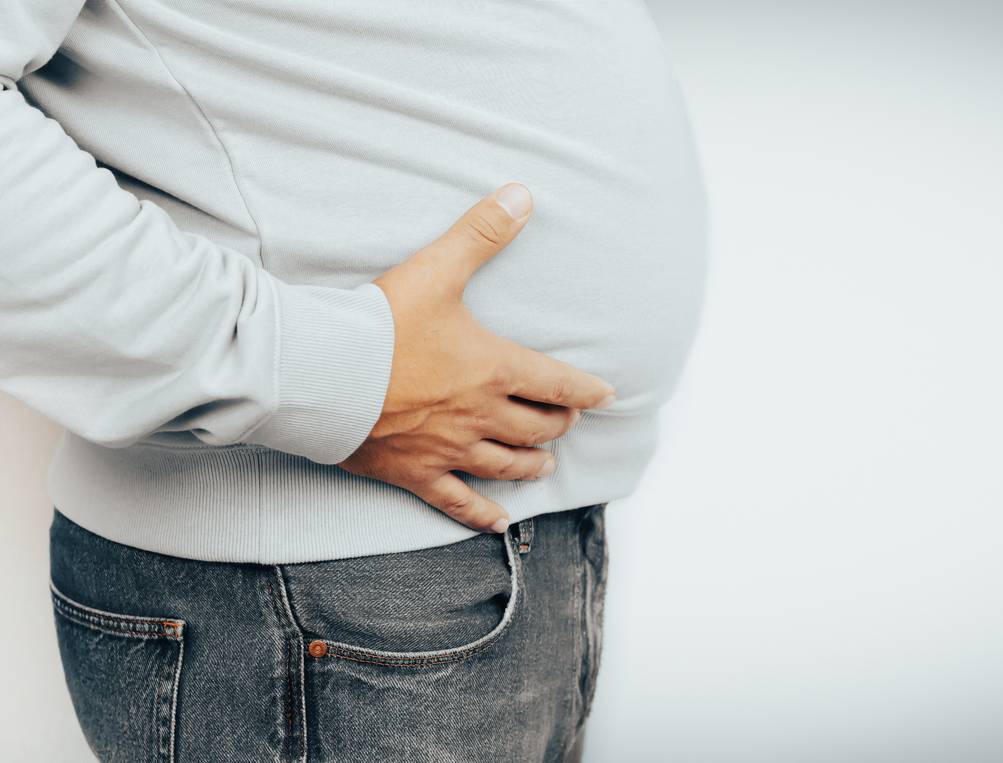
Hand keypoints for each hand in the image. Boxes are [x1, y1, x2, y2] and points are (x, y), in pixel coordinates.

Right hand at [339, 183, 614, 532]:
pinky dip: (482, 514)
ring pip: (507, 465)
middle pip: (537, 428)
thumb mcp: (436, 269)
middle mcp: (480, 414)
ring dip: (531, 464)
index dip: (586, 390)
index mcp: (493, 368)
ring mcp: (449, 449)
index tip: (607, 395)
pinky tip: (500, 523)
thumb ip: (482, 232)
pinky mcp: (414, 473)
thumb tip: (523, 193)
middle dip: (558, 424)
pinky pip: (457, 502)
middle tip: (566, 421)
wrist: (320, 372)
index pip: (556, 383)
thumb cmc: (378, 321)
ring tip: (544, 464)